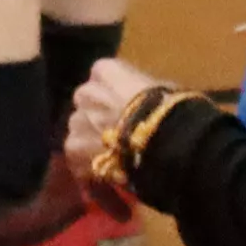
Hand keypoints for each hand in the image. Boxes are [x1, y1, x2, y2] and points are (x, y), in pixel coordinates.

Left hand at [66, 57, 161, 171]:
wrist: (163, 141)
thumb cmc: (172, 111)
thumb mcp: (164, 92)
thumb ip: (142, 94)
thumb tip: (146, 105)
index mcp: (106, 70)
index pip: (104, 78)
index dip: (118, 97)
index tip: (130, 110)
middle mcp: (84, 92)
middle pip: (89, 106)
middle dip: (101, 119)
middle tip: (122, 135)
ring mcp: (76, 121)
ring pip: (82, 132)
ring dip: (94, 143)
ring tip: (117, 159)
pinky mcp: (73, 148)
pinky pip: (80, 158)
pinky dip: (92, 166)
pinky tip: (110, 175)